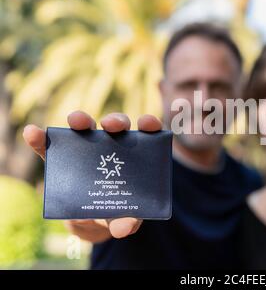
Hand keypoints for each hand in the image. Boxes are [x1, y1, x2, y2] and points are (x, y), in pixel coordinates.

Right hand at [23, 110, 161, 242]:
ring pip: (86, 127)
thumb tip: (124, 228)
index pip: (146, 133)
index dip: (149, 123)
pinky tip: (32, 133)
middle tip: (110, 125)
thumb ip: (126, 221)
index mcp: (136, 154)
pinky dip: (41, 139)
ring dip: (81, 119)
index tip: (147, 123)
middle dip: (115, 121)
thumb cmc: (116, 211)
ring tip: (75, 121)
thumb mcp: (123, 218)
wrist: (92, 219)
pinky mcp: (62, 158)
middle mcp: (113, 144)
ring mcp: (87, 149)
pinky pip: (51, 146)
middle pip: (116, 126)